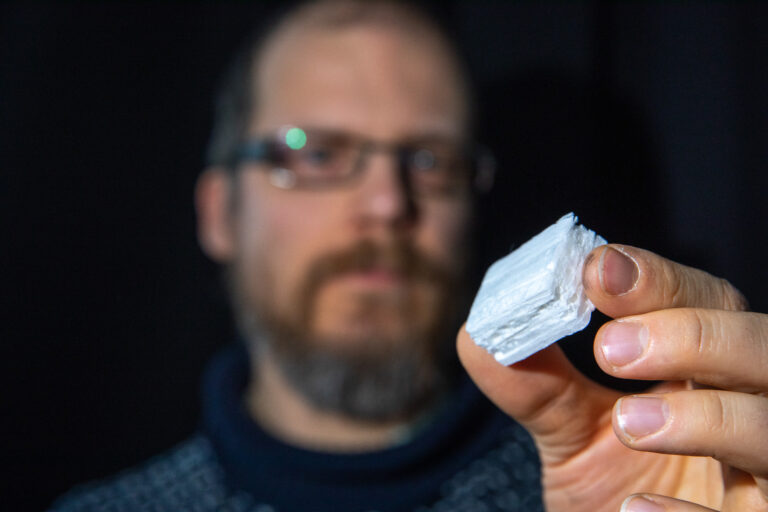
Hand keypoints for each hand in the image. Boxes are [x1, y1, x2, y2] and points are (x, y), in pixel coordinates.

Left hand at [457, 244, 767, 510]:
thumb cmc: (612, 490)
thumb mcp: (569, 435)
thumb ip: (535, 383)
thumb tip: (480, 332)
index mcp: (704, 373)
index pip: (706, 303)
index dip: (659, 281)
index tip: (596, 272)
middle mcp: (747, 411)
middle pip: (764, 348)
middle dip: (695, 336)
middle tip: (613, 348)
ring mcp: (760, 478)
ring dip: (704, 417)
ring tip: (629, 422)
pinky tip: (637, 510)